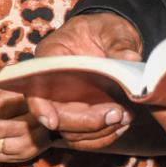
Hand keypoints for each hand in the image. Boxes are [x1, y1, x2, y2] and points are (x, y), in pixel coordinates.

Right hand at [26, 13, 142, 151]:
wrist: (114, 39)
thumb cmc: (107, 29)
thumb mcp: (113, 30)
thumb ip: (119, 44)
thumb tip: (129, 59)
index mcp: (51, 57)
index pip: (35, 86)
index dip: (40, 107)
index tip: (52, 122)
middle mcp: (52, 84)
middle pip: (57, 115)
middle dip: (85, 122)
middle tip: (117, 114)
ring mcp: (66, 102)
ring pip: (70, 132)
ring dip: (97, 133)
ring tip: (124, 118)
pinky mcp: (81, 114)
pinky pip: (85, 136)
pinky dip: (103, 136)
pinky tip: (121, 125)